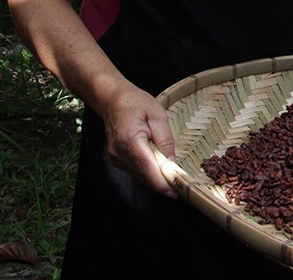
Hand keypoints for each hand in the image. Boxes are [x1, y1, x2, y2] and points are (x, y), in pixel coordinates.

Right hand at [99, 83, 177, 197]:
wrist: (112, 100)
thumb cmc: (135, 103)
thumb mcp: (158, 115)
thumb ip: (166, 140)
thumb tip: (172, 162)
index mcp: (130, 140)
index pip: (147, 168)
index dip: (161, 183)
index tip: (174, 192)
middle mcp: (119, 152)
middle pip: (145, 175)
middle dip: (163, 180)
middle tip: (180, 179)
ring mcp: (115, 158)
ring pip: (140, 175)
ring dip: (155, 174)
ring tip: (167, 163)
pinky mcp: (116, 160)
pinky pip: (135, 170)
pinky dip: (147, 169)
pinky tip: (154, 157)